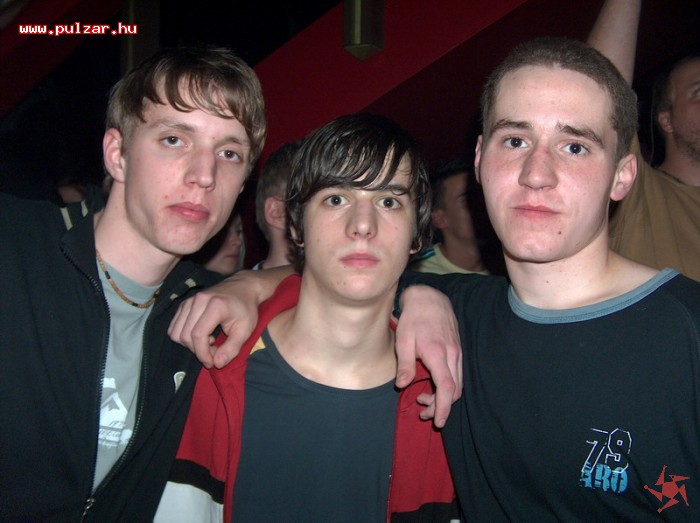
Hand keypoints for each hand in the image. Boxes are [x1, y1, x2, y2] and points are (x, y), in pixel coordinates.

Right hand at [169, 267, 291, 367]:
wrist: (243, 287)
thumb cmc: (246, 309)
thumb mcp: (245, 330)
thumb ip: (232, 348)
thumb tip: (217, 364)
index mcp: (215, 305)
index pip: (198, 335)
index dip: (202, 353)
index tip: (212, 362)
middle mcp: (199, 300)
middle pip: (185, 335)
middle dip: (198, 351)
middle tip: (214, 352)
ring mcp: (189, 301)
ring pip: (176, 332)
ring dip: (190, 344)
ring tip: (208, 342)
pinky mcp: (184, 304)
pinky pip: (174, 327)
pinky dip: (184, 336)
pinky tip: (201, 334)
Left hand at [394, 285, 461, 427]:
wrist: (429, 298)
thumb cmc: (414, 318)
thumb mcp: (403, 340)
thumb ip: (405, 364)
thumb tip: (402, 385)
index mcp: (437, 354)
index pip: (447, 388)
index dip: (444, 408)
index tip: (439, 422)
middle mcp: (452, 355)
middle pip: (454, 391)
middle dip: (441, 407)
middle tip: (422, 410)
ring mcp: (457, 353)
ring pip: (457, 384)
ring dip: (444, 397)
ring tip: (424, 398)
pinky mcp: (457, 351)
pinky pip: (457, 374)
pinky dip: (447, 386)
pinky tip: (432, 384)